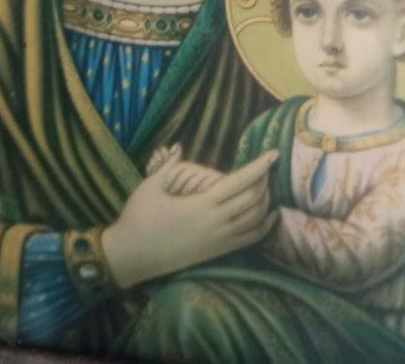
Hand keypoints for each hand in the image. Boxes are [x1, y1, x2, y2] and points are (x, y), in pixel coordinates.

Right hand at [103, 150, 278, 287]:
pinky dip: (264, 225)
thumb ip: (169, 166)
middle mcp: (215, 223)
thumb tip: (179, 147)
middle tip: (268, 164)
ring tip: (267, 184)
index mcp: (201, 204)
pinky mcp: (216, 252)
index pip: (240, 182)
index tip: (273, 153)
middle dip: (265, 179)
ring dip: (265, 200)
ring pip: (255, 219)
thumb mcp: (150, 186)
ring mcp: (218, 240)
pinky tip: (270, 214)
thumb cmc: (138, 218)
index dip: (259, 166)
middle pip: (253, 199)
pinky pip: (249, 239)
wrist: (131, 257)